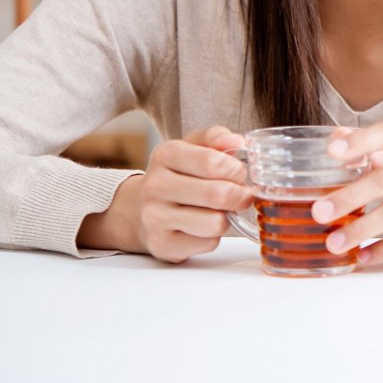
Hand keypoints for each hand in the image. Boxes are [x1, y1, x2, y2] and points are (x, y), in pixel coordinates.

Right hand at [133, 126, 251, 262]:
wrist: (142, 209)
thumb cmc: (179, 175)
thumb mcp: (193, 147)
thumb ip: (216, 138)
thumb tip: (237, 141)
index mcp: (165, 154)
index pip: (214, 162)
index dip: (236, 170)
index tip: (239, 173)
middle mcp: (155, 186)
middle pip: (218, 194)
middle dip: (240, 195)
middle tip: (240, 194)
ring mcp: (154, 217)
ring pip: (216, 223)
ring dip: (227, 217)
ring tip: (220, 210)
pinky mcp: (162, 244)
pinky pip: (208, 243)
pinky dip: (214, 236)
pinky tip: (203, 227)